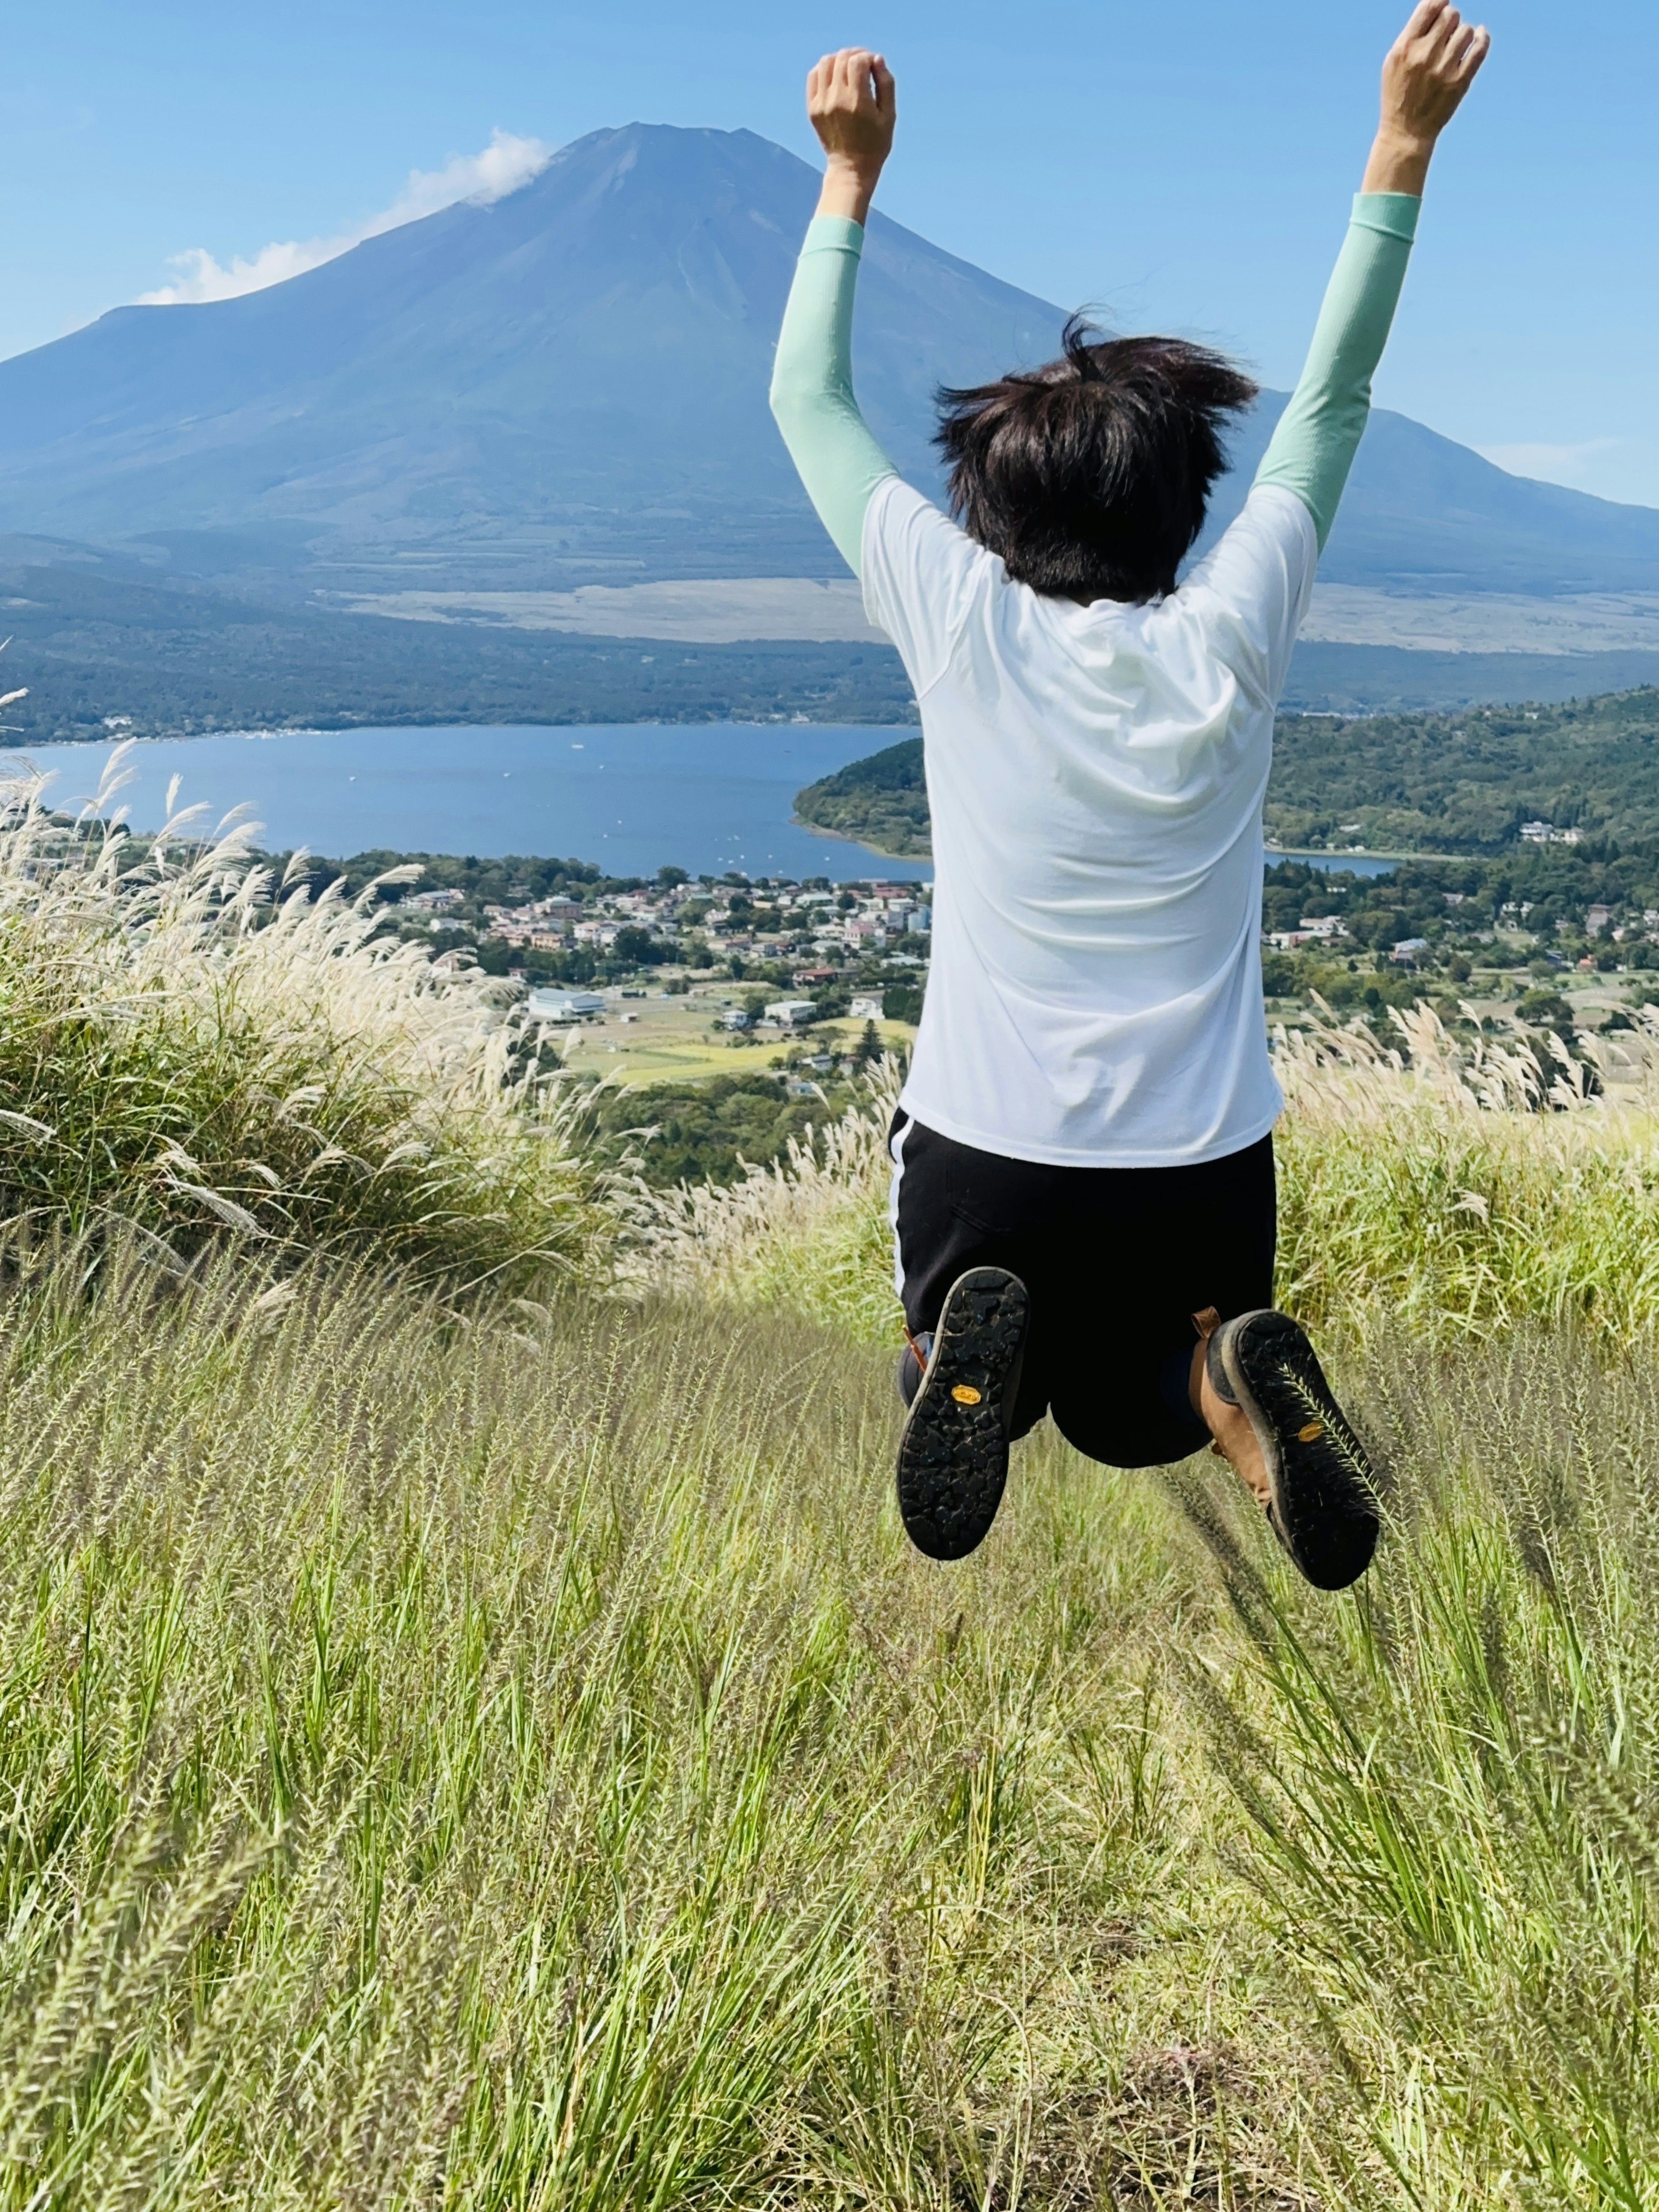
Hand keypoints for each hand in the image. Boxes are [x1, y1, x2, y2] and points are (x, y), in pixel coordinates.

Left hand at [807, 48, 895, 224]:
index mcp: (858, 102)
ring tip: (848, 68)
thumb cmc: (875, 143)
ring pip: (825, 63)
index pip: (857, 61)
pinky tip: (834, 76)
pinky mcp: (813, 109)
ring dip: (838, 59)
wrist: (850, 168)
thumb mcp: (889, 116)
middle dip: (854, 55)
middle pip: (841, 58)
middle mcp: (837, 100)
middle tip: (862, 63)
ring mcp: (822, 104)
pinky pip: (814, 76)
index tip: (873, 65)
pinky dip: (824, 69)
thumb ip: (886, 84)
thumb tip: (876, 58)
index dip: (866, 56)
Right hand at [1362, 0, 1490, 195]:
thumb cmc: (1398, 94)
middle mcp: (1425, 55)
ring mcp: (1444, 69)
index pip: (1430, 6)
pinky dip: (1482, 37)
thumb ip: (1412, 33)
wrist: (1406, 132)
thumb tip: (1440, 4)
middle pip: (1451, 14)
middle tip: (1445, 35)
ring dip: (1462, 34)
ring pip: (1466, 30)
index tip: (1441, 9)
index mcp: (1405, 48)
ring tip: (1454, 47)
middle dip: (1450, 20)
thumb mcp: (1394, 62)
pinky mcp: (1460, 81)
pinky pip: (1480, 47)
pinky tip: (1480, 34)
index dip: (1439, 3)